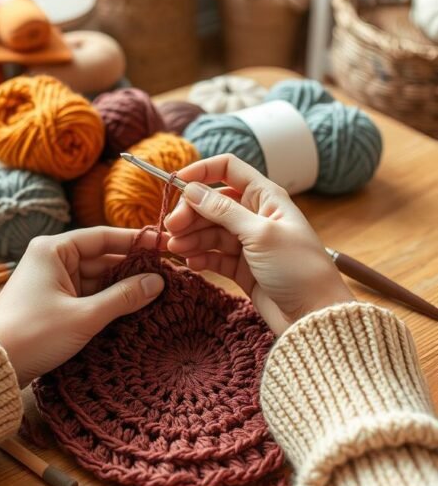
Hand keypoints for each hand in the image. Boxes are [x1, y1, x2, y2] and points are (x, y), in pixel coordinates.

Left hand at [0, 228, 163, 386]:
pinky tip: (134, 307)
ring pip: (97, 277)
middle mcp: (52, 259)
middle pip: (102, 257)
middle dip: (133, 267)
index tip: (165, 245)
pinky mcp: (53, 302)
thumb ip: (123, 297)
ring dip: (123, 286)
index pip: (103, 237)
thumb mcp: (84, 316)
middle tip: (168, 274)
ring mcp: (52, 281)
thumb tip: (158, 282)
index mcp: (54, 249)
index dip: (136, 241)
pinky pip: (88, 294)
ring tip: (159, 292)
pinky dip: (109, 300)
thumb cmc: (32, 334)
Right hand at [165, 155, 350, 335]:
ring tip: (176, 248)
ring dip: (191, 237)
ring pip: (209, 230)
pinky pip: (213, 255)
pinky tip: (191, 263)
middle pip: (212, 202)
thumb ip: (223, 211)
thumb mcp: (260, 234)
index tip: (176, 183)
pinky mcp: (241, 268)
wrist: (314, 316)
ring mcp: (247, 242)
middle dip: (190, 212)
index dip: (201, 171)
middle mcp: (255, 215)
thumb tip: (192, 189)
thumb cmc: (298, 269)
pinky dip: (200, 257)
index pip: (228, 169)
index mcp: (266, 197)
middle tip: (172, 228)